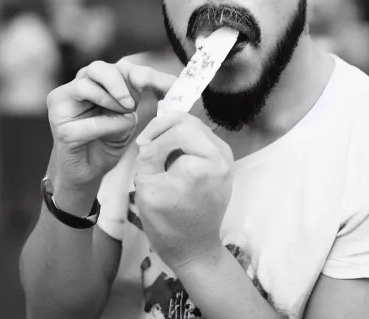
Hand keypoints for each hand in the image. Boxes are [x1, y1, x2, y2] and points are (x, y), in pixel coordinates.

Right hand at [47, 58, 176, 191]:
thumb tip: (161, 82)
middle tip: (132, 102)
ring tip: (125, 114)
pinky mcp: (60, 129)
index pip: (115, 67)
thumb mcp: (129, 116)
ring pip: (84, 86)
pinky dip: (106, 125)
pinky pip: (85, 121)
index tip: (150, 84)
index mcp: (93, 82)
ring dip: (110, 100)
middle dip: (119, 82)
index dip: (136, 72)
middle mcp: (75, 89)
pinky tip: (116, 131)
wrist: (91, 173)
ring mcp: (63, 107)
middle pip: (96, 68)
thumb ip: (139, 98)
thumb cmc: (109, 141)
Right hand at [133, 110, 233, 270]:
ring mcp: (227, 157)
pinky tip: (170, 152)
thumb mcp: (146, 187)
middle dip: (162, 129)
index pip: (175, 132)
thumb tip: (151, 139)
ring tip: (155, 147)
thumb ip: (148, 154)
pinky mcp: (225, 161)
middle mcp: (222, 157)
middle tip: (145, 144)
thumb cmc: (167, 223)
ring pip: (196, 125)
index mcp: (203, 165)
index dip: (154, 140)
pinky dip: (184, 139)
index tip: (141, 153)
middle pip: (188, 122)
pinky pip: (202, 137)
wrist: (193, 247)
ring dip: (172, 131)